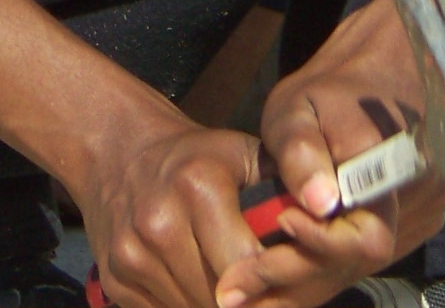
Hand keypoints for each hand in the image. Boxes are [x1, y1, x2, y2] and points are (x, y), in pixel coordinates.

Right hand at [75, 114, 270, 307]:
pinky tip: (200, 288)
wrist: (119, 151)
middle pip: (219, 296)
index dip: (271, 283)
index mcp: (199, 187)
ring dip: (217, 307)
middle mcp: (160, 222)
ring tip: (237, 292)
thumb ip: (285, 189)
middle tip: (267, 295)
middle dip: (250, 302)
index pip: (246, 264)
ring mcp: (133, 254)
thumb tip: (328, 222)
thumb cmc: (197, 156)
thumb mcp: (244, 155)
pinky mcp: (115, 278)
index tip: (287, 287)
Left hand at [219, 0, 444, 307]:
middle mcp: (402, 208)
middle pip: (351, 266)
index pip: (365, 240)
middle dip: (289, 276)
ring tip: (237, 288)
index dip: (317, 246)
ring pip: (345, 273)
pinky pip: (342, 269)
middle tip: (229, 287)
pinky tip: (259, 282)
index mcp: (388, 174)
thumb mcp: (298, 109)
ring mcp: (394, 223)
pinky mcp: (376, 234)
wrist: (363, 84)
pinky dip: (302, 279)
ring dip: (292, 286)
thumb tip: (319, 203)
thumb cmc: (326, 93)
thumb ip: (303, 151)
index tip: (273, 231)